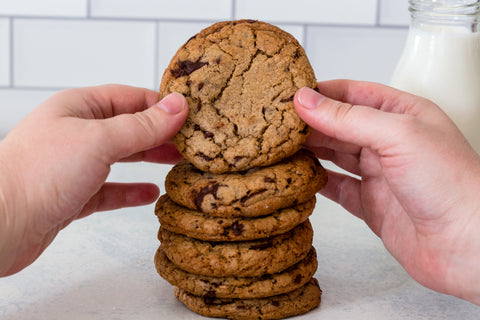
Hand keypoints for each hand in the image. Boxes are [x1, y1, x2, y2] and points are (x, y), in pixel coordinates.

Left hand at [0, 85, 187, 275]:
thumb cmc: (38, 175)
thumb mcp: (99, 140)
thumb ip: (141, 125)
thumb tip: (177, 106)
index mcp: (78, 108)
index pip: (129, 97)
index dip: (160, 104)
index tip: (190, 114)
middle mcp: (75, 133)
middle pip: (128, 127)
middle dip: (159, 133)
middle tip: (190, 142)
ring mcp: (74, 165)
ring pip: (121, 158)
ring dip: (149, 159)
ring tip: (177, 162)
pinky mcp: (73, 195)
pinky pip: (110, 189)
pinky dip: (130, 191)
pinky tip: (150, 193)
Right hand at [294, 80, 479, 304]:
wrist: (470, 245)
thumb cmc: (451, 184)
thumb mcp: (397, 135)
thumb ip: (348, 118)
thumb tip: (306, 100)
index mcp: (402, 114)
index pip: (352, 94)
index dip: (320, 93)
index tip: (289, 96)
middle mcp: (390, 142)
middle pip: (339, 125)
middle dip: (309, 123)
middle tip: (275, 125)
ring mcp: (380, 175)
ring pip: (335, 156)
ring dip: (310, 151)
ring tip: (280, 147)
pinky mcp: (372, 205)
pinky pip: (337, 188)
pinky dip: (317, 182)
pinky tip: (298, 177)